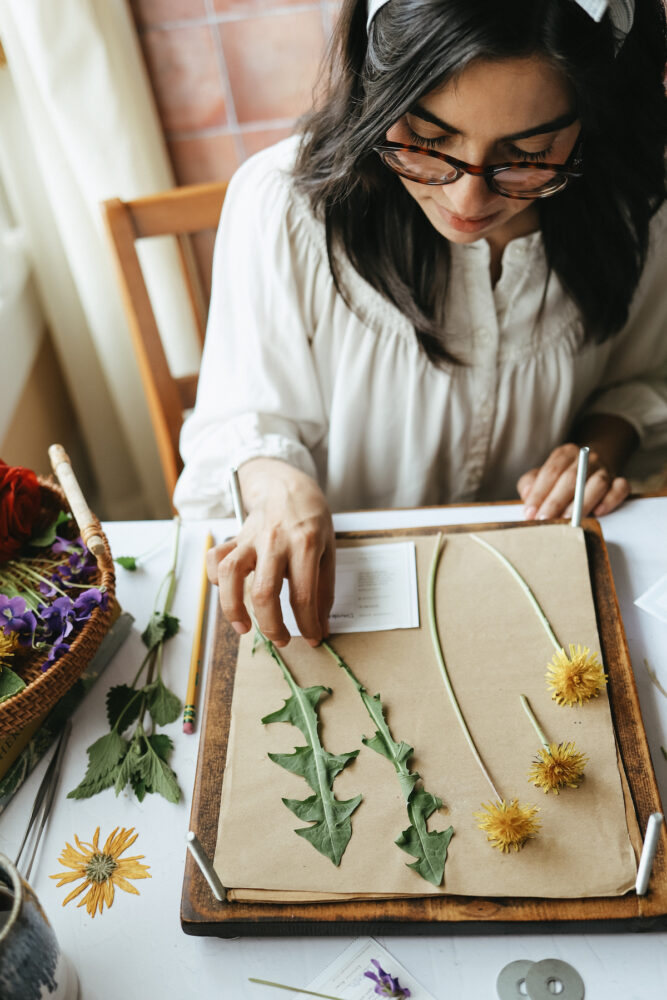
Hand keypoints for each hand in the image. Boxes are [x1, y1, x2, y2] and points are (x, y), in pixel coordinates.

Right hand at [207, 459, 333, 646]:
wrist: (288, 486)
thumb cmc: (311, 520)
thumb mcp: (328, 551)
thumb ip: (323, 590)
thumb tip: (319, 628)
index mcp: (305, 544)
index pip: (303, 595)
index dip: (307, 624)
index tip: (312, 638)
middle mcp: (275, 541)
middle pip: (265, 592)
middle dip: (272, 626)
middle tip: (282, 640)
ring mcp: (250, 538)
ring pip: (230, 575)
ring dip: (233, 608)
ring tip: (243, 628)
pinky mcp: (234, 538)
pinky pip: (215, 558)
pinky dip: (215, 579)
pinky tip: (227, 592)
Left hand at [517, 444, 629, 519]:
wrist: (591, 465)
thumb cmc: (561, 476)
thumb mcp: (543, 476)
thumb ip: (531, 483)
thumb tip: (526, 494)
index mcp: (565, 454)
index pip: (551, 472)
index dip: (539, 493)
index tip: (530, 512)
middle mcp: (586, 458)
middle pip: (571, 478)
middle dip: (556, 501)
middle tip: (545, 519)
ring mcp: (605, 468)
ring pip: (598, 483)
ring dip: (582, 503)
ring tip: (568, 520)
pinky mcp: (619, 480)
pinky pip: (620, 488)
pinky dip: (611, 500)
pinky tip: (598, 512)